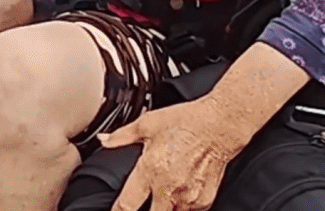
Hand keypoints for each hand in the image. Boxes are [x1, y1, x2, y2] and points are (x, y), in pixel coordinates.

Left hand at [98, 97, 241, 210]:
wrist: (220, 125)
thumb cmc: (186, 122)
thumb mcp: (148, 123)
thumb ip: (123, 136)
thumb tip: (104, 141)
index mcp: (150, 171)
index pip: (127, 205)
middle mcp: (168, 190)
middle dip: (144, 210)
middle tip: (143, 201)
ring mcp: (188, 199)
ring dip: (164, 208)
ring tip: (163, 192)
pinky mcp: (204, 202)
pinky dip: (181, 206)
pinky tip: (179, 191)